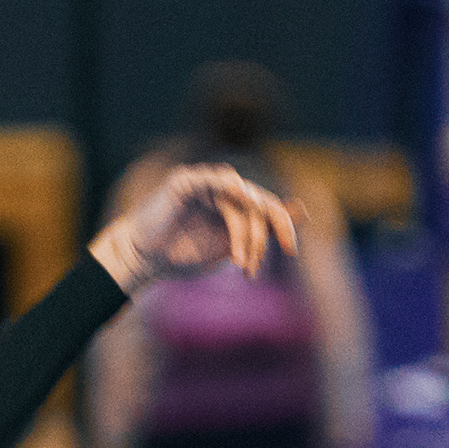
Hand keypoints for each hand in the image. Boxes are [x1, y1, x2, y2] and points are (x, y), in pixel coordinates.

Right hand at [92, 163, 296, 292]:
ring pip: (240, 198)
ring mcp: (205, 184)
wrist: (144, 260)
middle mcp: (223, 191)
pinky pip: (212, 178)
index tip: (292, 251)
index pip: (269, 209)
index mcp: (235, 207)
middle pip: (259, 204)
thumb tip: (304, 210)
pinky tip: (240, 195)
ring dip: (243, 232)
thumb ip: (262, 231)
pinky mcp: (185, 182)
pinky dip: (228, 185)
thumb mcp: (228, 249)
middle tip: (249, 269)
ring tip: (237, 261)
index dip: (285, 226)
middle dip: (260, 239)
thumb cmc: (182, 255)